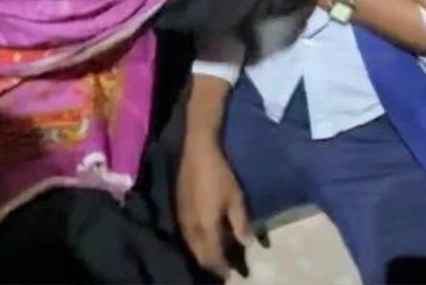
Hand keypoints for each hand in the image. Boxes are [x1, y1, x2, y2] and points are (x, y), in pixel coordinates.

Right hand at [176, 134, 251, 278]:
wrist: (197, 153)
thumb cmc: (220, 175)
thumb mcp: (236, 199)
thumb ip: (240, 223)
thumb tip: (246, 243)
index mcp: (205, 227)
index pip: (212, 255)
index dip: (221, 267)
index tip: (229, 275)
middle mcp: (190, 228)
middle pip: (199, 254)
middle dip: (210, 264)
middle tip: (222, 270)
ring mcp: (182, 219)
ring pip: (191, 246)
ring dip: (202, 255)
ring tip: (214, 259)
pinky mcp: (178, 210)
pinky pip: (187, 236)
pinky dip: (196, 244)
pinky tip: (203, 241)